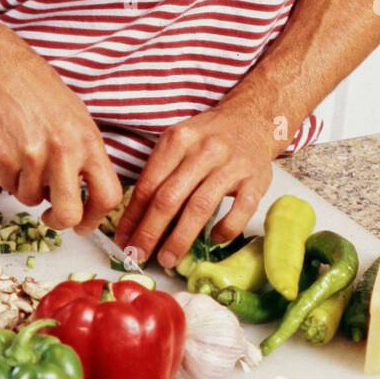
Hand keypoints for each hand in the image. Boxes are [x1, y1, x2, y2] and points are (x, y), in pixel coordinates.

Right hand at [0, 24, 123, 233]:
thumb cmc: (38, 90)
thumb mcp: (77, 118)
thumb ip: (85, 155)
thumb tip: (90, 195)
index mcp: (88, 140)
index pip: (108, 195)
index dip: (96, 218)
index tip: (84, 223)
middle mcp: (64, 150)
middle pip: (69, 213)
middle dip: (59, 220)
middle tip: (51, 214)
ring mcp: (32, 155)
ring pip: (31, 199)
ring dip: (28, 186)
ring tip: (25, 153)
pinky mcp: (3, 157)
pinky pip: (8, 186)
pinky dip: (8, 175)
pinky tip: (9, 147)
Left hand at [112, 96, 283, 269]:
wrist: (251, 119)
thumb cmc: (207, 137)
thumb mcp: (178, 143)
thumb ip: (159, 175)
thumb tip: (135, 220)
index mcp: (178, 139)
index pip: (150, 183)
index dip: (134, 216)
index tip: (124, 241)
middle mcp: (204, 150)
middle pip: (170, 197)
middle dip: (150, 232)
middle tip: (139, 256)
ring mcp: (232, 165)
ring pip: (200, 207)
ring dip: (180, 238)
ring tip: (166, 259)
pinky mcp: (256, 180)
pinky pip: (239, 211)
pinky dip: (225, 229)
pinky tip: (213, 241)